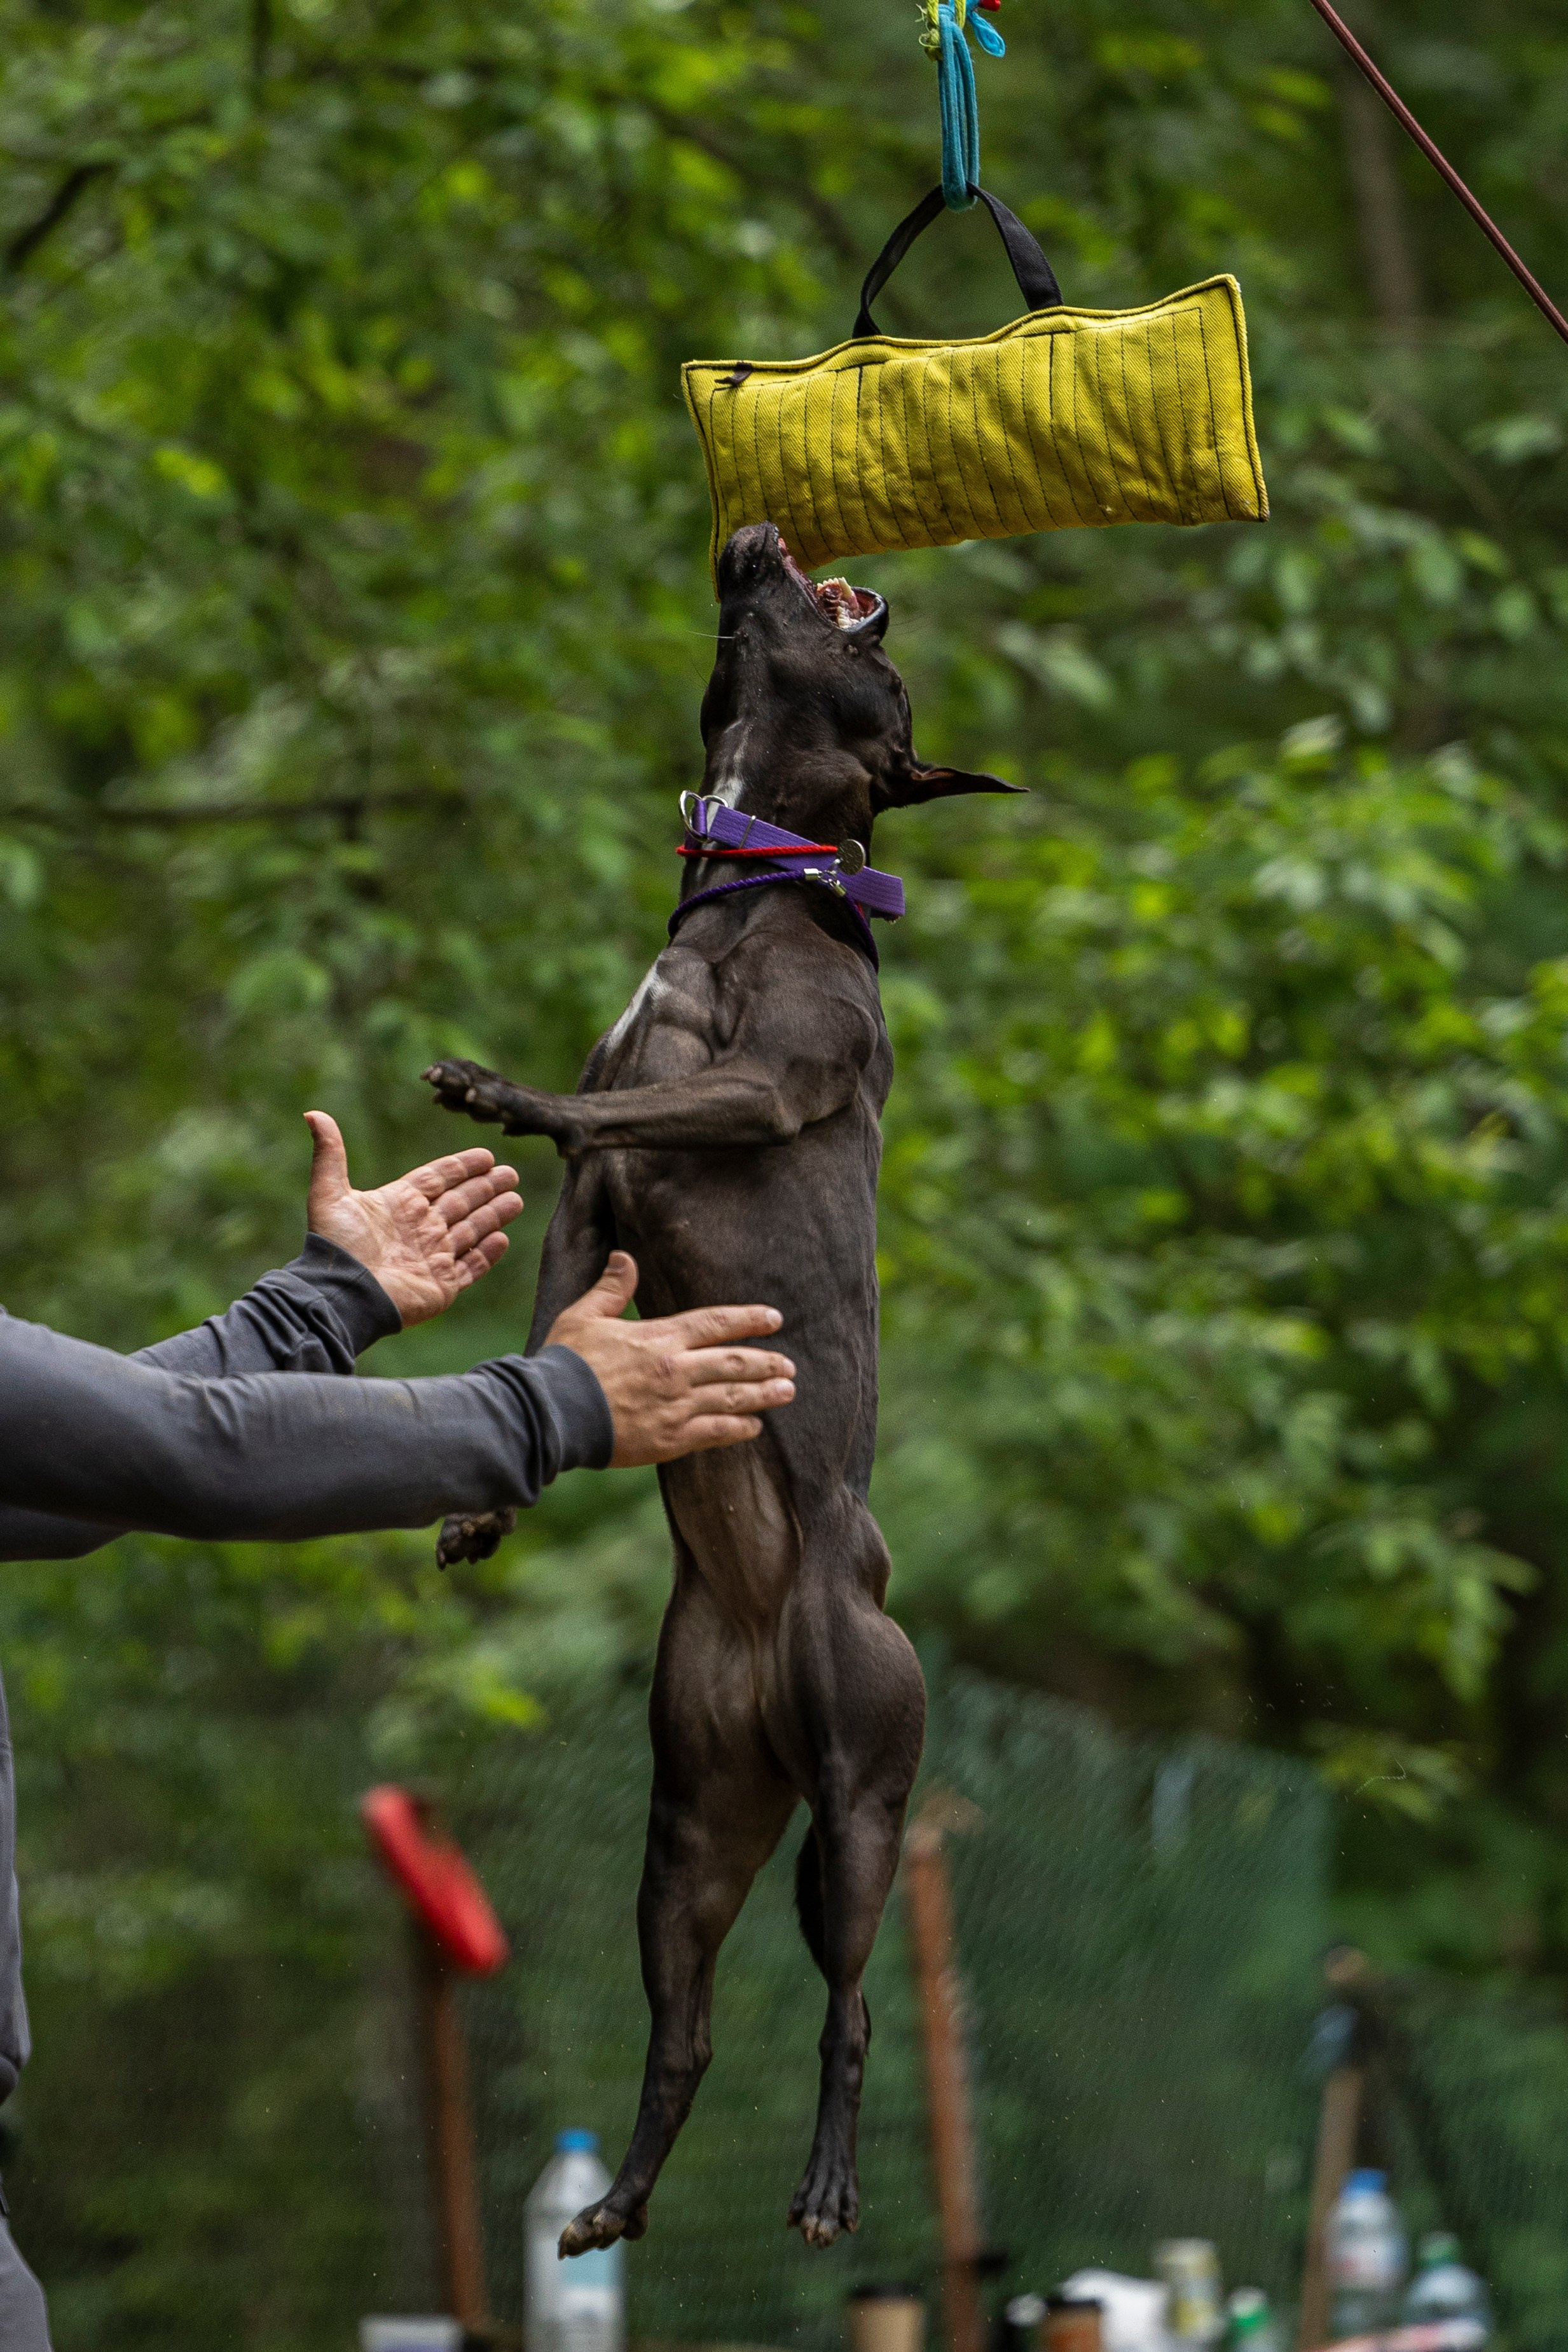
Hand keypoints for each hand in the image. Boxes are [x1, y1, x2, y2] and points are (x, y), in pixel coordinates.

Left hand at [304, 1111, 524, 1327]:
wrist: (343, 1295)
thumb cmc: (337, 1246)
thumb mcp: (329, 1193)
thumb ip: (330, 1154)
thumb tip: (312, 1114)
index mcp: (399, 1205)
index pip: (438, 1179)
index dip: (461, 1167)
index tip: (486, 1155)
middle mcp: (419, 1229)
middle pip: (461, 1202)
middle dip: (486, 1188)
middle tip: (511, 1174)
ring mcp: (432, 1258)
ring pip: (471, 1231)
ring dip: (493, 1215)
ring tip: (516, 1200)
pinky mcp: (442, 1285)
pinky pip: (470, 1266)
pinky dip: (486, 1254)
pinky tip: (501, 1239)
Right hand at [544, 1252, 794, 1466]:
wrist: (551, 1413)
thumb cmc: (564, 1363)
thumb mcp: (585, 1316)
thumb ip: (612, 1289)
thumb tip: (624, 1258)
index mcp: (660, 1337)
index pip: (716, 1323)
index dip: (749, 1320)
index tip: (774, 1319)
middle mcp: (676, 1369)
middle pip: (734, 1362)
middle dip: (767, 1363)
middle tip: (790, 1366)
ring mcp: (676, 1406)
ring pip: (732, 1397)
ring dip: (763, 1394)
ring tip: (787, 1392)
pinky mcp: (670, 1439)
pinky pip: (715, 1433)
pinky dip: (739, 1429)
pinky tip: (755, 1427)